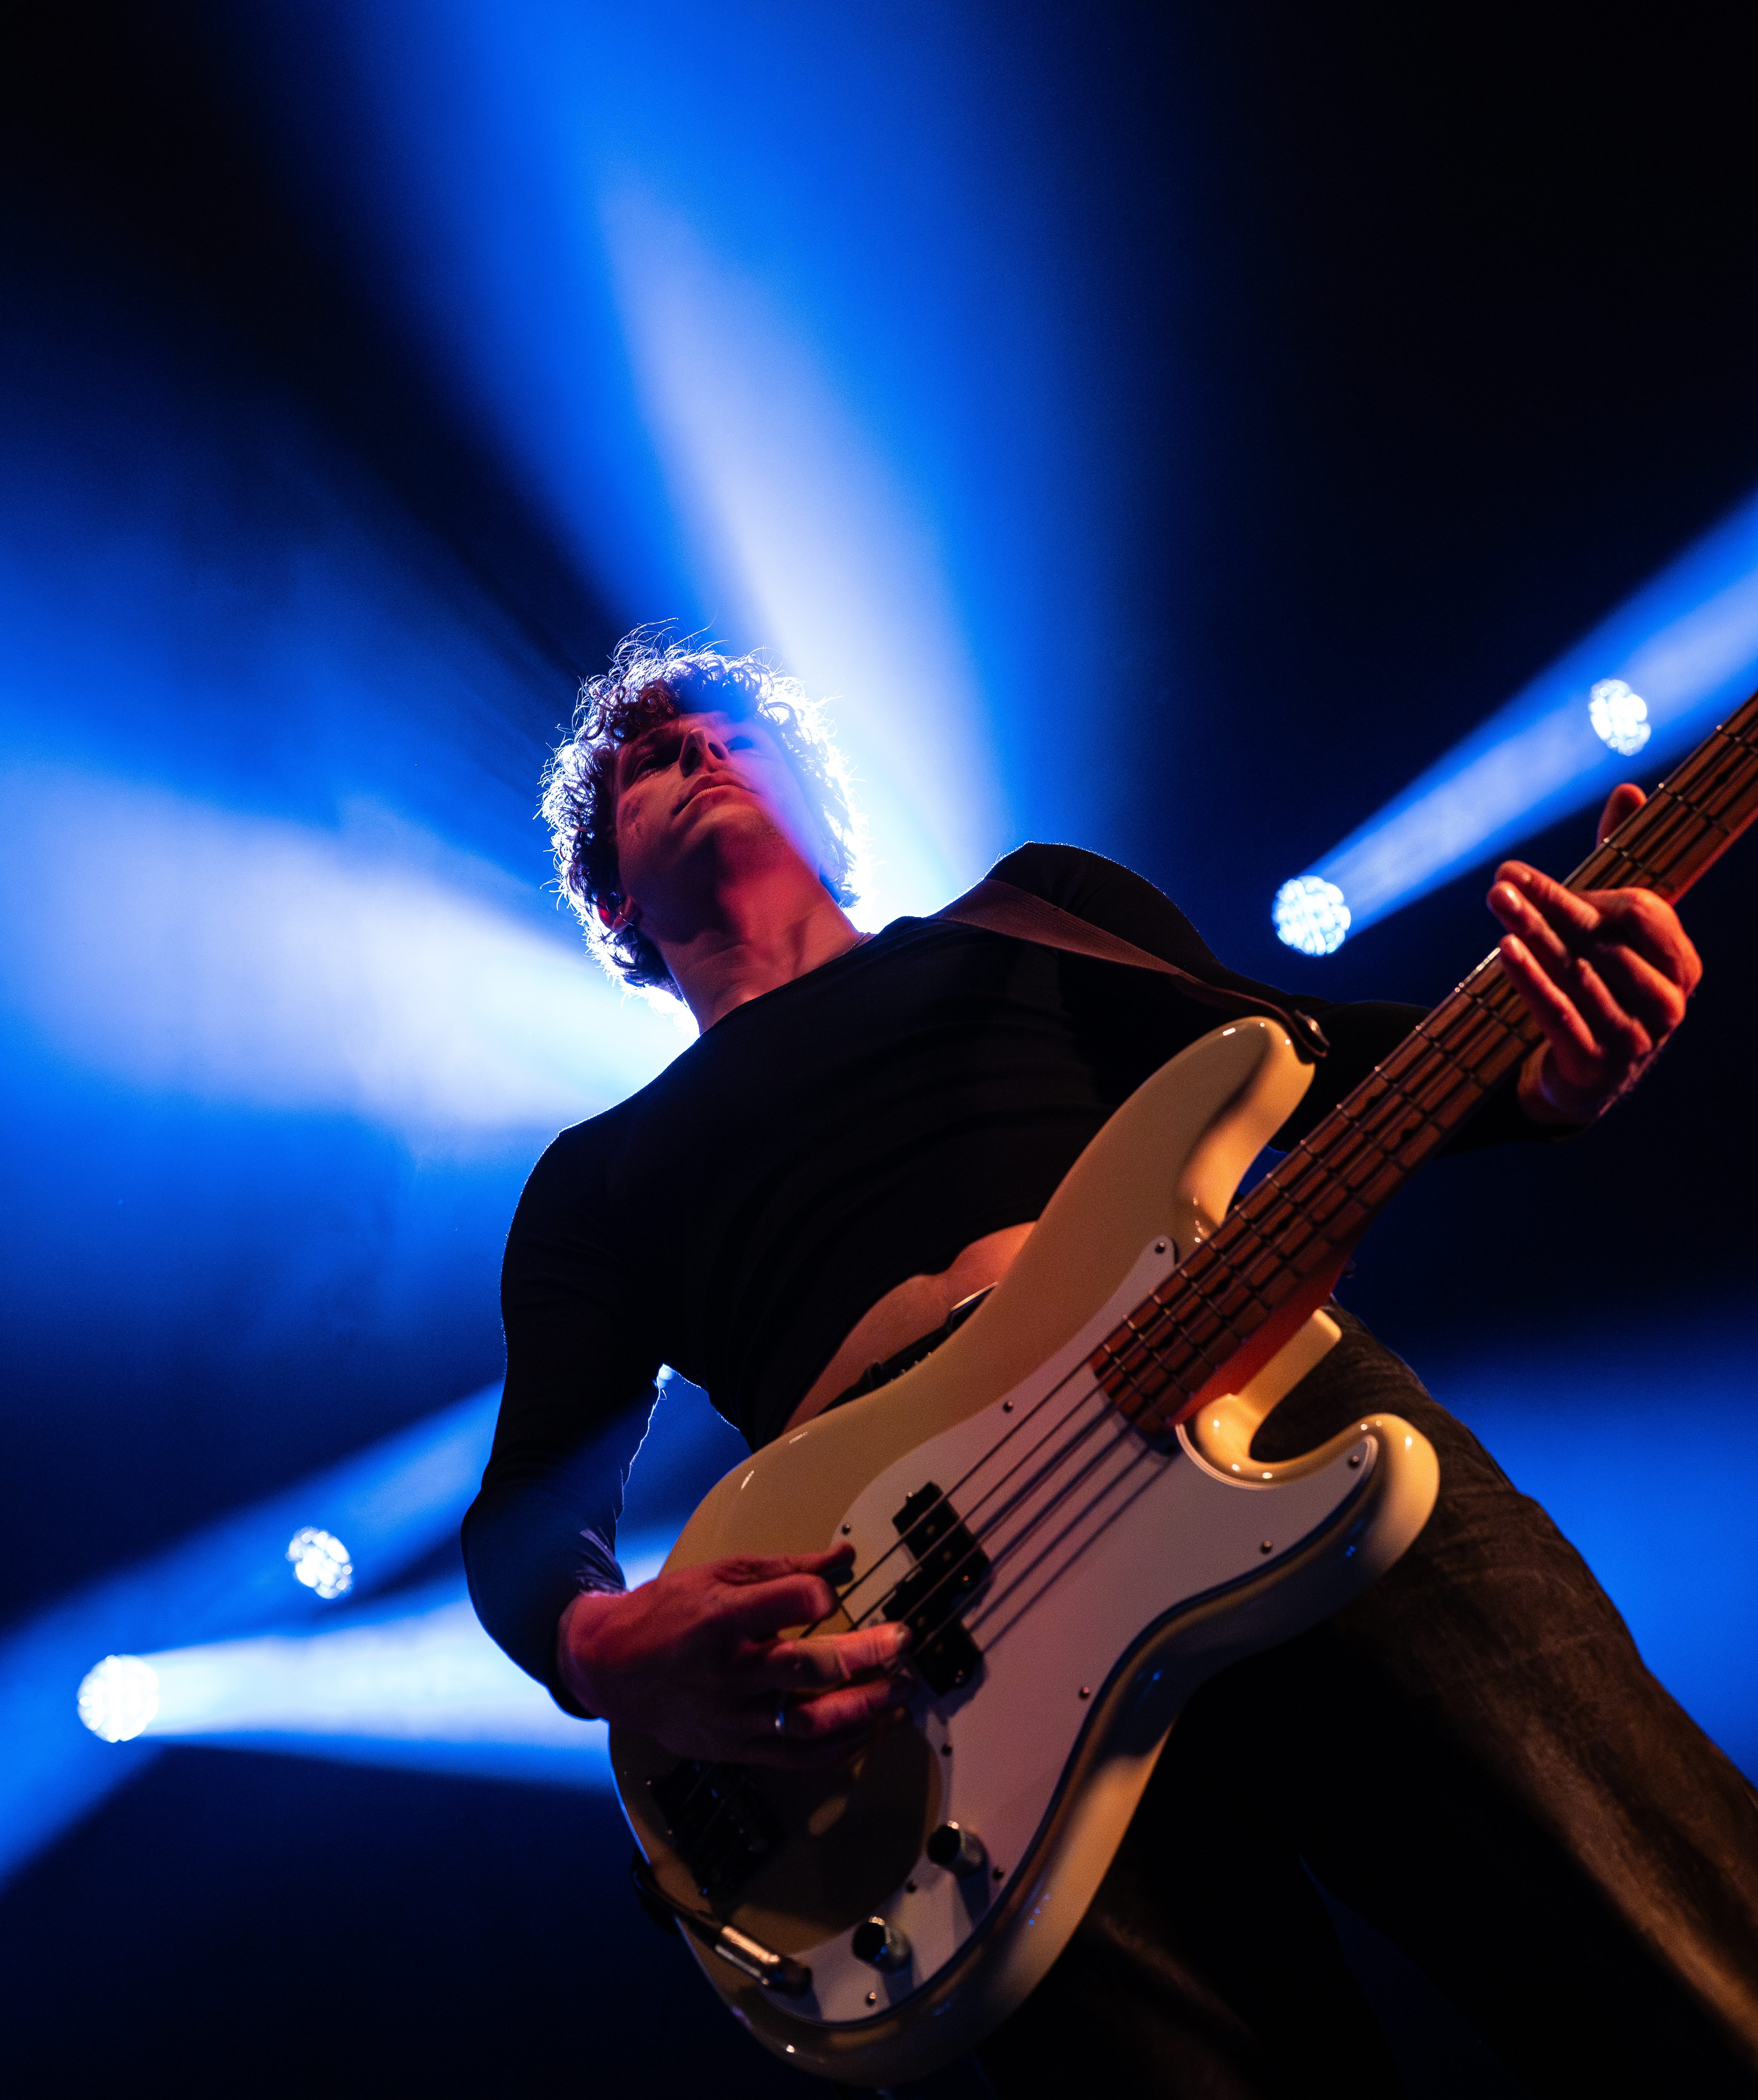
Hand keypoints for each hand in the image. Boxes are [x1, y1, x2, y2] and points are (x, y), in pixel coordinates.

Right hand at [556, 1546, 912, 1768]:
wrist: (611, 1669)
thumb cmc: (668, 1613)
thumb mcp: (719, 1574)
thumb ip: (786, 1569)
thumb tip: (845, 1558)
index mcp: (720, 1619)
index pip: (780, 1604)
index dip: (816, 1596)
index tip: (834, 1594)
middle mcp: (728, 1672)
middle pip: (807, 1669)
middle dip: (864, 1657)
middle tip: (903, 1643)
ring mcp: (732, 1717)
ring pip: (809, 1724)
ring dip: (865, 1709)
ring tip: (902, 1692)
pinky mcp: (734, 1749)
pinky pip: (796, 1758)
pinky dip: (839, 1749)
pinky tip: (869, 1729)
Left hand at [1489, 784, 1701, 1127]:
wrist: (1589, 1074)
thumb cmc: (1602, 986)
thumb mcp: (1612, 931)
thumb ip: (1618, 864)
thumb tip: (1628, 790)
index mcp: (1681, 963)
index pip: (1640, 913)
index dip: (1585, 892)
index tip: (1527, 876)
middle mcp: (1668, 1002)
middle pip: (1605, 940)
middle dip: (1552, 906)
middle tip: (1503, 878)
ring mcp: (1636, 1038)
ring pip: (1579, 973)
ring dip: (1534, 935)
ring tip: (1497, 903)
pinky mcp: (1597, 1064)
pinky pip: (1561, 1014)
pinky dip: (1532, 981)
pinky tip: (1505, 951)